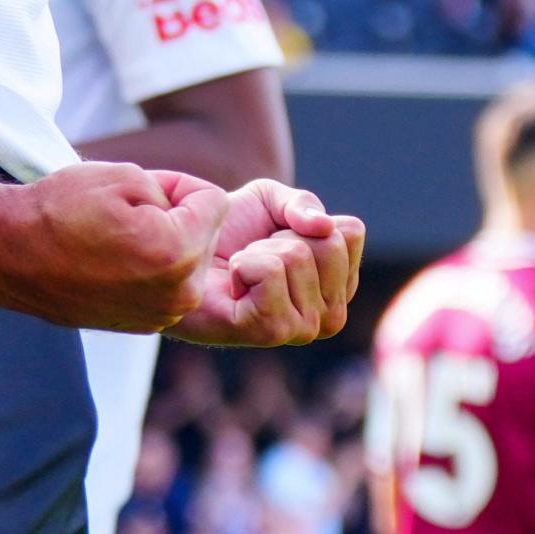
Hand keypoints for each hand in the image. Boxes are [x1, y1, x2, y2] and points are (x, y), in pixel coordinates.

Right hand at [0, 163, 228, 332]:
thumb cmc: (62, 210)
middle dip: (176, 217)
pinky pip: (167, 284)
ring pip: (188, 261)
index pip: (214, 201)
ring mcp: (161, 315)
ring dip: (165, 243)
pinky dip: (150, 268)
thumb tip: (193, 214)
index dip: (177, 185)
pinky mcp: (144, 325)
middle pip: (206, 234)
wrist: (11, 254)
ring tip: (117, 238)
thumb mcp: (125, 176)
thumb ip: (175, 191)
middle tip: (124, 213)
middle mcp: (179, 294)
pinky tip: (112, 261)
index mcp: (177, 253)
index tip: (139, 189)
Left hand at [166, 180, 364, 346]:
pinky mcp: (270, 332)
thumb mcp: (271, 201)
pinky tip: (233, 283)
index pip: (350, 232)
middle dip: (282, 235)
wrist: (184, 255)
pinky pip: (269, 272)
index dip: (305, 218)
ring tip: (241, 270)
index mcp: (340, 284)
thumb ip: (303, 204)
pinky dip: (243, 264)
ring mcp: (304, 328)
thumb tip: (324, 226)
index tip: (279, 234)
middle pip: (328, 244)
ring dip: (258, 250)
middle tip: (255, 253)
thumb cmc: (231, 232)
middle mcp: (331, 313)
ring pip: (297, 256)